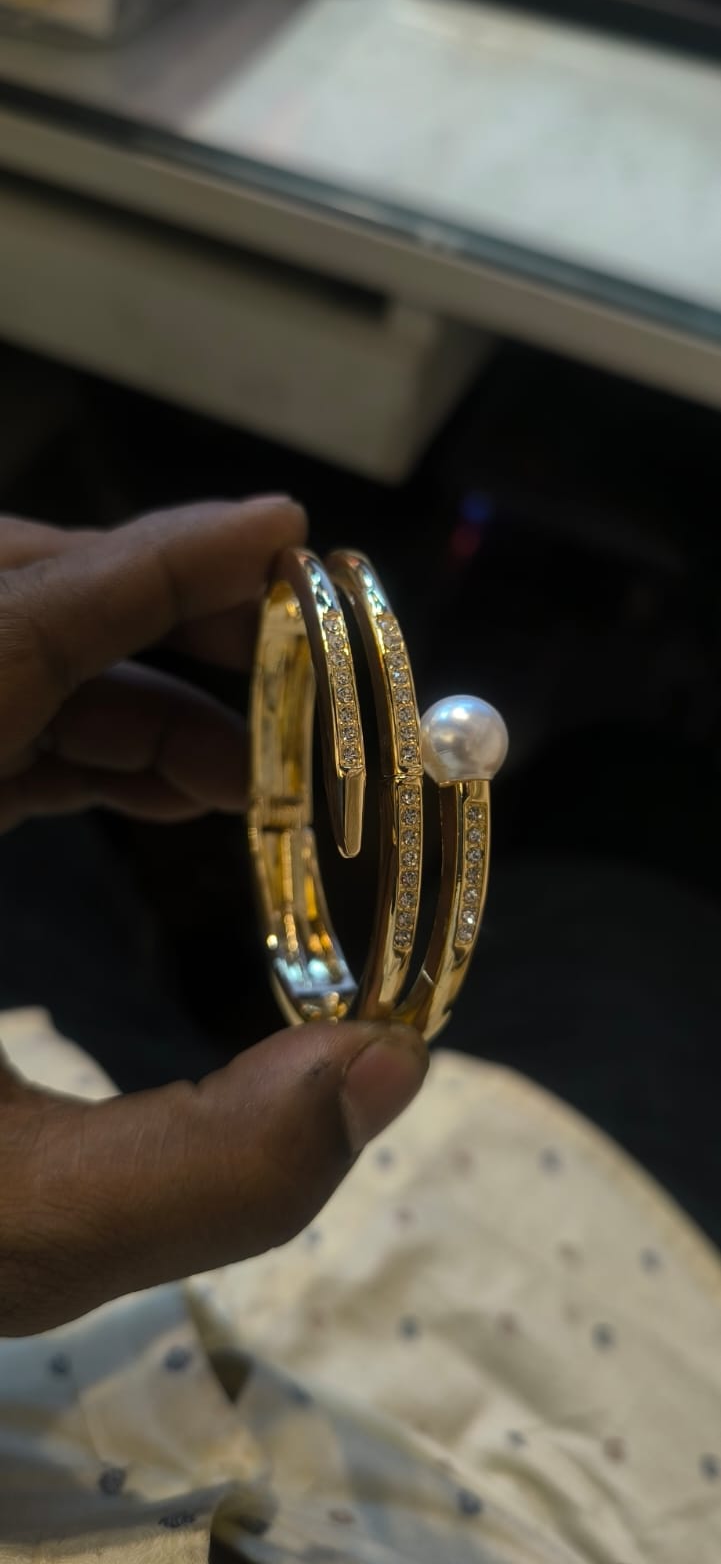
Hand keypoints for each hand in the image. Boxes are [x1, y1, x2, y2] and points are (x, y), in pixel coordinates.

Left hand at [0, 497, 428, 1334]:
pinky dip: (83, 738)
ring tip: (260, 775)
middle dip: (159, 611)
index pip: (12, 628)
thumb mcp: (19, 1226)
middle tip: (296, 657)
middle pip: (0, 607)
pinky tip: (175, 792)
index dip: (154, 567)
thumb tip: (391, 1067)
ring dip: (137, 692)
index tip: (282, 531)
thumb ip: (212, 1168)